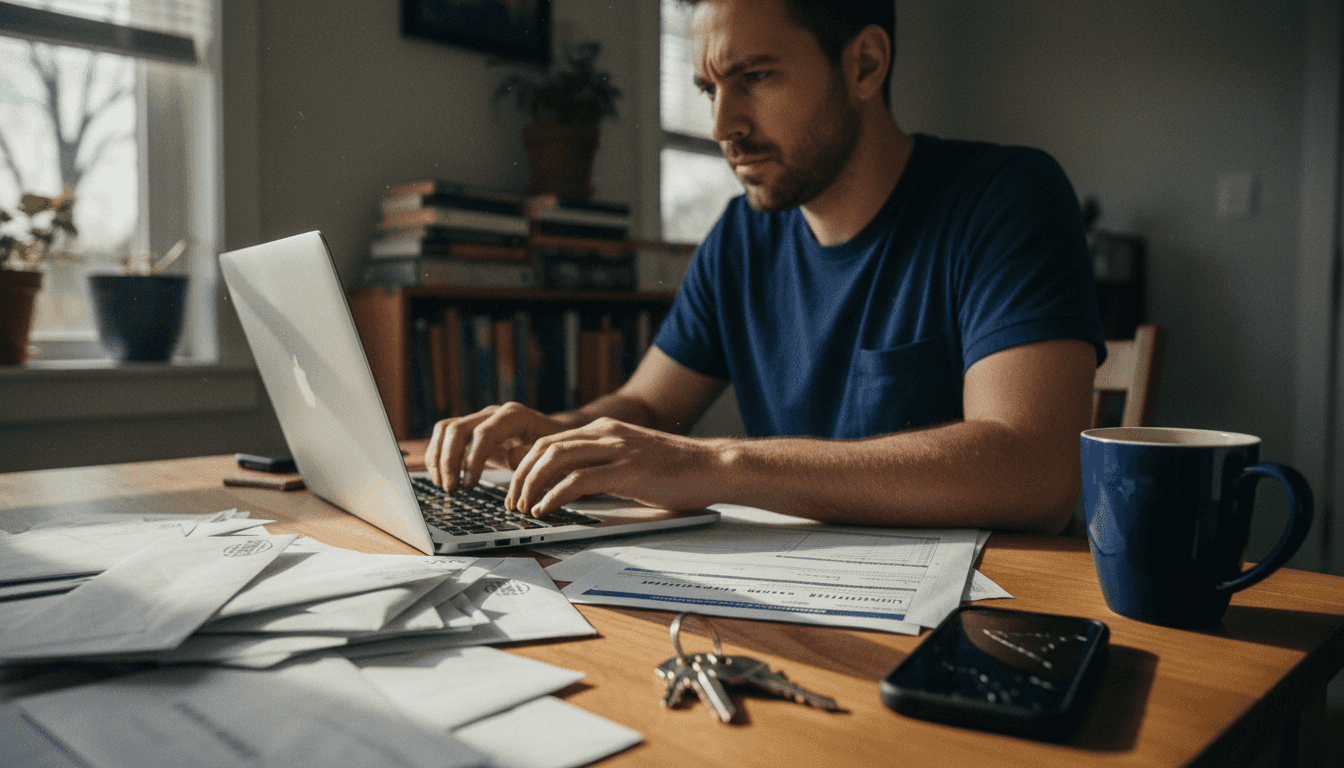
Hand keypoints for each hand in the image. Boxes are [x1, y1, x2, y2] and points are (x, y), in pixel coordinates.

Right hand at [424, 402, 568, 491]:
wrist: (556, 436)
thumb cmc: (555, 447)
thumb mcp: (549, 453)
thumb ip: (530, 454)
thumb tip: (509, 456)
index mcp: (514, 416)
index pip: (483, 434)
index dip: (472, 460)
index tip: (469, 485)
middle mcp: (493, 413)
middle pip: (458, 429)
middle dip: (449, 461)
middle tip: (451, 489)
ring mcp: (480, 419)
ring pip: (446, 429)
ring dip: (439, 458)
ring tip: (443, 485)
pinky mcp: (472, 429)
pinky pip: (446, 435)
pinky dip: (438, 454)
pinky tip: (441, 477)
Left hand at [507, 417, 724, 516]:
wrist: (713, 466)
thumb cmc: (677, 470)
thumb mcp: (631, 459)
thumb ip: (603, 465)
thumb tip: (572, 487)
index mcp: (605, 429)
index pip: (549, 441)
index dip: (525, 465)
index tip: (517, 489)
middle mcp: (606, 433)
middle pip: (544, 448)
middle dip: (521, 476)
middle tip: (514, 502)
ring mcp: (617, 450)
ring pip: (555, 460)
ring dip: (532, 486)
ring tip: (525, 509)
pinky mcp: (627, 471)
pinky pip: (578, 481)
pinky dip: (555, 496)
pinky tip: (547, 510)